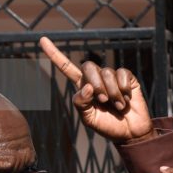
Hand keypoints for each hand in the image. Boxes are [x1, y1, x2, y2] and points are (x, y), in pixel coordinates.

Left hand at [38, 36, 153, 142]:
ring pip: (107, 73)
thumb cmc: (108, 126)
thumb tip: (87, 86)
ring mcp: (112, 77)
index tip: (42, 40)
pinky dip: (124, 89)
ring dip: (113, 93)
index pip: (66, 68)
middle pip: (89, 67)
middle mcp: (97, 79)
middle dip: (97, 85)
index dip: (54, 55)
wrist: (130, 133)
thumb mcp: (89, 119)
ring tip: (118, 106)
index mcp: (83, 87)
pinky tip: (127, 99)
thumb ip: (81, 104)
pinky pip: (122, 74)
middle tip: (104, 102)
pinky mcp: (128, 78)